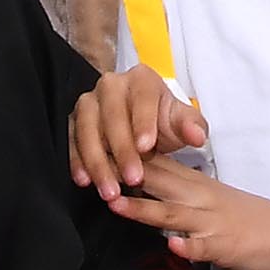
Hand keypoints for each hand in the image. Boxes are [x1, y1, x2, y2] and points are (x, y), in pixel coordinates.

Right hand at [71, 64, 207, 198]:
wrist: (142, 127)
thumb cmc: (161, 121)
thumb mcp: (181, 122)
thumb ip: (191, 127)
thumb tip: (198, 136)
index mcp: (141, 79)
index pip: (142, 98)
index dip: (143, 122)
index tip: (147, 147)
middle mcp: (111, 85)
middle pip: (113, 116)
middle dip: (122, 150)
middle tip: (134, 178)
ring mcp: (89, 102)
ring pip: (88, 129)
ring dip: (98, 162)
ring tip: (110, 190)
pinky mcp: (74, 121)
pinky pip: (72, 141)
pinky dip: (77, 161)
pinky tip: (85, 180)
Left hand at [106, 157, 269, 269]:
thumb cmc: (251, 218)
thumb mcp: (213, 199)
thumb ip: (182, 193)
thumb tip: (147, 187)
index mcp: (198, 185)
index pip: (157, 164)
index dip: (126, 157)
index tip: (94, 149)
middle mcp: (201, 199)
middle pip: (158, 182)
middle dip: (125, 177)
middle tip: (91, 170)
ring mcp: (213, 223)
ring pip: (173, 214)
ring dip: (143, 209)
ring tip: (116, 205)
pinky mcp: (227, 247)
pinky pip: (204, 247)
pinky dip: (188, 246)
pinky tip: (173, 246)